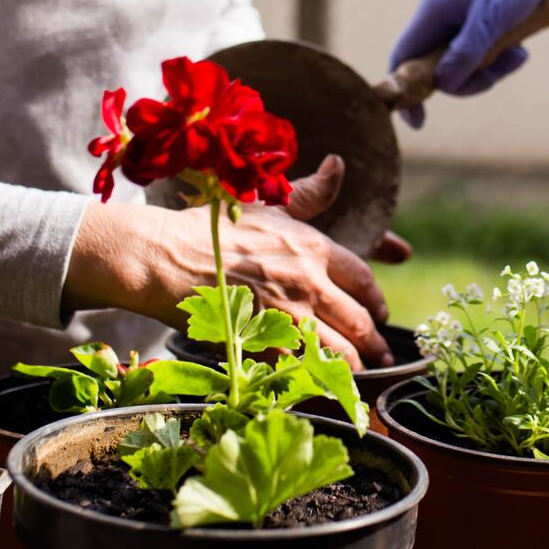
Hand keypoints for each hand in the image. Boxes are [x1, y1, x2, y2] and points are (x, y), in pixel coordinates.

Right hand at [68, 155, 394, 368]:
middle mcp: (308, 282)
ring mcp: (286, 314)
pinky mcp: (262, 342)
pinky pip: (302, 368)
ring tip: (361, 374)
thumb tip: (338, 164)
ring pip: (339, 350)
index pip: (364, 279)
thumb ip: (310, 192)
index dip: (377, 300)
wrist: (165, 257)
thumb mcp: (268, 203)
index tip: (380, 312)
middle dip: (376, 342)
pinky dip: (317, 378)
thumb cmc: (214, 227)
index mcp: (313, 247)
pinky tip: (321, 384)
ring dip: (355, 365)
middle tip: (382, 354)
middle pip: (359, 320)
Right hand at [387, 0, 548, 126]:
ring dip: (489, 70)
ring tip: (518, 54)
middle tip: (495, 75)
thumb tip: (444, 83)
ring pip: (460, 67)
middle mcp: (437, 21)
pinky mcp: (472, 29)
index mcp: (432, 13)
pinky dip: (497, 61)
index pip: (403, 58)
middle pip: (435, 70)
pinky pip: (477, 58)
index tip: (418, 121)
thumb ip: (467, 51)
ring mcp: (454, 26)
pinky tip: (519, 50)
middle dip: (467, 80)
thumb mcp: (491, 18)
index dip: (405, 91)